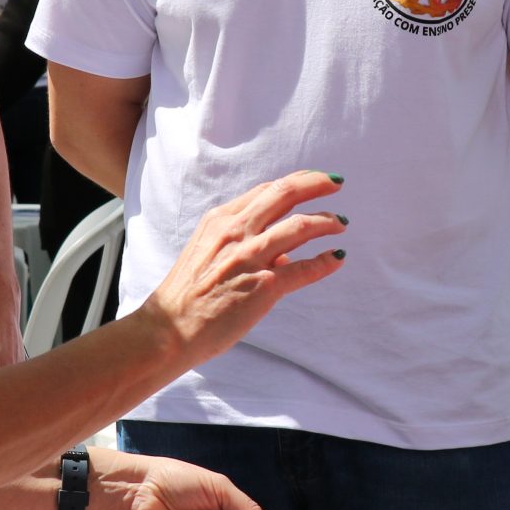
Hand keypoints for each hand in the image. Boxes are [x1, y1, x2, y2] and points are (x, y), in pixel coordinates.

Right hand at [138, 171, 346, 362]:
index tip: (313, 180)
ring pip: (300, 226)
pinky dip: (325, 261)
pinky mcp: (264, 286)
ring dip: (327, 221)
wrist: (168, 329)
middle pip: (285, 194)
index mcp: (220, 220)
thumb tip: (283, 255)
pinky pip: (304, 269)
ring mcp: (251, 257)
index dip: (295, 181)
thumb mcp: (207, 254)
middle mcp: (236, 232)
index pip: (265, 190)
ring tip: (341, 223)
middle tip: (337, 184)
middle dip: (316, 184)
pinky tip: (337, 258)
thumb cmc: (185, 296)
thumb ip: (241, 246)